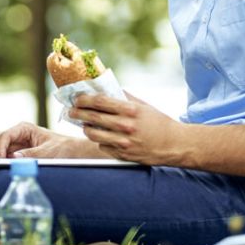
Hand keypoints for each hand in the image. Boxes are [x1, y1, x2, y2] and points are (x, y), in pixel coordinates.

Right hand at [0, 122, 91, 158]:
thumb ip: (32, 154)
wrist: (73, 152)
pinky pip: (1, 154)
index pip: (5, 135)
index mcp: (24, 128)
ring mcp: (15, 143)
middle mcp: (18, 134)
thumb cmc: (63, 148)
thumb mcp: (50, 152)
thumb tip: (13, 157)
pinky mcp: (16, 153)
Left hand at [70, 91, 184, 165]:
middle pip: (93, 118)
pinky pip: (103, 147)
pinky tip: (102, 137)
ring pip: (94, 135)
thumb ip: (124, 98)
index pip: (100, 102)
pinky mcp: (123, 155)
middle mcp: (126, 126)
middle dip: (78, 113)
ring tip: (85, 125)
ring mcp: (124, 143)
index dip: (85, 99)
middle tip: (71, 111)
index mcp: (130, 111)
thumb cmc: (158, 122)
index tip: (77, 98)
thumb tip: (105, 89)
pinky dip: (100, 141)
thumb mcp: (143, 106)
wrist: (173, 144)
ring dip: (86, 129)